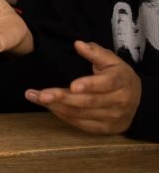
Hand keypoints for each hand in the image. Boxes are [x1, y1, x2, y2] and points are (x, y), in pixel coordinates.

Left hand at [25, 40, 141, 134]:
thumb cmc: (118, 76)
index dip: (89, 85)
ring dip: (56, 107)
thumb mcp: (111, 60)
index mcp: (121, 82)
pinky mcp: (104, 128)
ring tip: (35, 97)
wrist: (137, 100)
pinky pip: (81, 124)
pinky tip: (48, 107)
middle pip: (88, 102)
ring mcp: (112, 117)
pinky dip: (63, 116)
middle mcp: (119, 102)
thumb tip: (79, 44)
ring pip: (81, 114)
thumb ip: (95, 52)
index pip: (105, 84)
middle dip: (62, 98)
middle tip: (40, 94)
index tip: (72, 85)